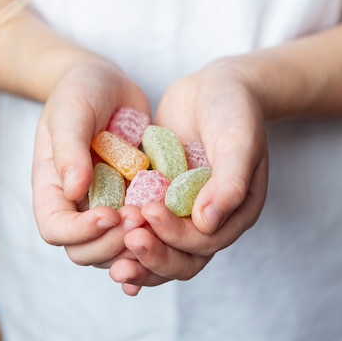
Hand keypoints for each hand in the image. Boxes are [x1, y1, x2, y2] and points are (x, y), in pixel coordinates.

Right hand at [31, 52, 148, 266]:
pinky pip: (142, 229)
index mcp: (53, 187)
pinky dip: (156, 234)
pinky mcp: (134, 199)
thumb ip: (70, 149)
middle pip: (85, 250)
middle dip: (112, 243)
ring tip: (157, 218)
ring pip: (116, 248)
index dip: (80, 232)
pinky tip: (173, 226)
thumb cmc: (79, 91)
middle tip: (141, 218)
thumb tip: (74, 191)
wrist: (107, 83)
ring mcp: (106, 204)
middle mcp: (77, 204)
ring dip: (136, 244)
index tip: (110, 213)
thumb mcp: (70, 112)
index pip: (55, 229)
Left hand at [110, 58, 268, 292]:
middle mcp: (210, 217)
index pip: (204, 242)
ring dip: (137, 251)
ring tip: (110, 242)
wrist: (217, 84)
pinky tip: (102, 232)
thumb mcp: (239, 142)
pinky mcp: (161, 193)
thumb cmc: (235, 110)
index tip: (147, 213)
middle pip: (181, 255)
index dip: (175, 236)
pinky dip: (127, 230)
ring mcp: (183, 207)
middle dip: (153, 252)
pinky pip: (144, 219)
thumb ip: (230, 183)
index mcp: (235, 212)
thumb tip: (207, 223)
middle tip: (126, 236)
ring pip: (160, 244)